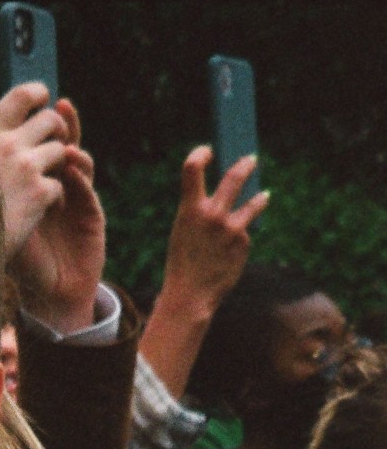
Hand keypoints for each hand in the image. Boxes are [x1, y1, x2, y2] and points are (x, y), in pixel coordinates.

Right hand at [0, 84, 67, 259]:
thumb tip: (6, 130)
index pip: (23, 95)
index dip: (39, 95)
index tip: (43, 102)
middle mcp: (8, 145)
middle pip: (51, 119)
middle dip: (56, 133)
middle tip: (50, 149)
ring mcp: (25, 168)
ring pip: (61, 152)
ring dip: (55, 167)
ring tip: (40, 184)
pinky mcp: (38, 194)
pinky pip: (59, 185)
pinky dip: (54, 198)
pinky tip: (41, 210)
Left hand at [8, 100, 106, 334]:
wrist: (51, 296)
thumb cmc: (23, 262)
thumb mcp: (1, 226)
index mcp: (35, 181)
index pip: (37, 143)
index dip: (36, 122)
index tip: (31, 101)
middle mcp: (58, 183)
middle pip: (61, 142)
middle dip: (59, 125)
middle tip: (55, 110)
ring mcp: (77, 197)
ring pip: (78, 161)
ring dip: (72, 147)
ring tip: (64, 139)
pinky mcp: (91, 214)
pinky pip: (86, 191)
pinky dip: (80, 178)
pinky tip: (72, 169)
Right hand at [137, 149, 267, 400]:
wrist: (191, 297)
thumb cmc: (183, 265)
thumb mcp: (183, 232)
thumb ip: (199, 212)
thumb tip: (222, 194)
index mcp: (190, 209)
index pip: (192, 168)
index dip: (200, 154)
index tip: (207, 152)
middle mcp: (213, 214)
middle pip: (234, 178)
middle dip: (244, 166)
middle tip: (251, 160)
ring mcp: (232, 227)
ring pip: (252, 204)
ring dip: (259, 198)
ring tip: (265, 195)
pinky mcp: (244, 242)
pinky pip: (243, 235)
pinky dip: (238, 242)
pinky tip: (228, 256)